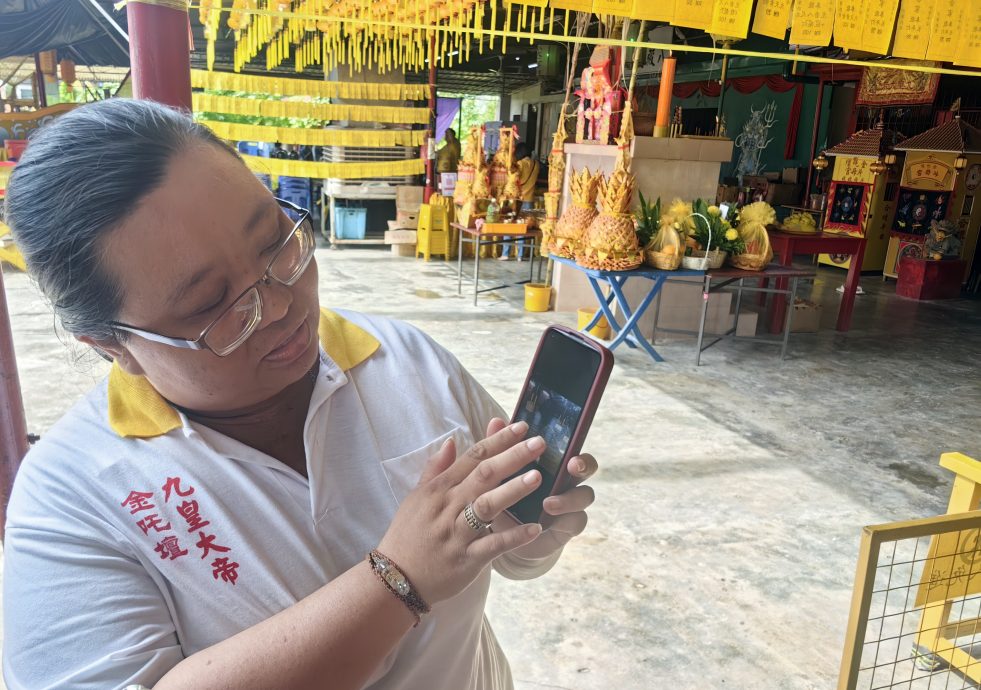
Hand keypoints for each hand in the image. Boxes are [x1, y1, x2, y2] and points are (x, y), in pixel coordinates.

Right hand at [377, 420, 544, 605]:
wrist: (394, 578)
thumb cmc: (407, 534)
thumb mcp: (416, 497)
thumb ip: (436, 469)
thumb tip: (451, 441)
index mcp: (439, 489)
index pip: (473, 457)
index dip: (498, 441)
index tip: (521, 427)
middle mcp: (448, 506)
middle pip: (484, 475)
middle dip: (513, 457)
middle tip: (539, 443)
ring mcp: (457, 533)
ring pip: (487, 506)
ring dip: (513, 490)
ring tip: (537, 477)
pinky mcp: (466, 560)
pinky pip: (492, 546)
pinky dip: (513, 537)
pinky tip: (535, 529)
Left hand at [484, 418, 597, 559]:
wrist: (502, 536)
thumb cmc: (504, 498)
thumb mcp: (498, 476)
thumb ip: (499, 449)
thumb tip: (496, 422)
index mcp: (552, 462)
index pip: (569, 445)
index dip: (570, 441)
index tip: (562, 447)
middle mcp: (566, 479)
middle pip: (587, 466)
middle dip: (583, 464)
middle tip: (572, 465)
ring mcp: (571, 502)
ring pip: (585, 495)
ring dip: (569, 498)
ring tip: (548, 504)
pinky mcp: (568, 526)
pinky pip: (577, 521)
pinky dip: (563, 521)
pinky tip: (544, 524)